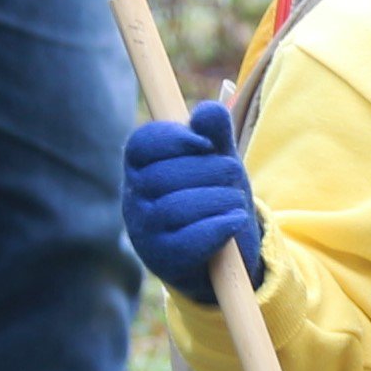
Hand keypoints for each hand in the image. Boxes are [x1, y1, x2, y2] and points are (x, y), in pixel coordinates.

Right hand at [120, 101, 264, 304]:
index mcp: (141, 168)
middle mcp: (134, 199)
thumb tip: (209, 110)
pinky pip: (188, 240)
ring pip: (176, 207)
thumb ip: (215, 134)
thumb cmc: (214, 197)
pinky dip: (219, 227)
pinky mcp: (163, 259)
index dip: (173, 138)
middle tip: (232, 173)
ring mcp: (144, 231)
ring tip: (235, 201)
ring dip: (218, 199)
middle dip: (209, 170)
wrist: (224, 254)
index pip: (141, 144)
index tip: (206, 143)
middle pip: (163, 175)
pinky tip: (234, 221)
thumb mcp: (218, 161)